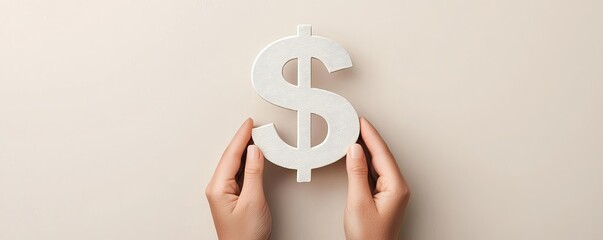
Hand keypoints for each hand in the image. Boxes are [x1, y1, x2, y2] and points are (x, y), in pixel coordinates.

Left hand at [205, 118, 271, 239]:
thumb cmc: (245, 235)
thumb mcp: (253, 201)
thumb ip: (254, 173)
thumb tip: (255, 151)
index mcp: (218, 188)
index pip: (230, 155)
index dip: (241, 137)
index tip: (249, 124)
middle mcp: (217, 189)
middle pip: (230, 157)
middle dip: (241, 140)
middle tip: (254, 126)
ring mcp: (224, 193)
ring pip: (234, 164)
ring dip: (244, 150)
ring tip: (254, 136)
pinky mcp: (232, 197)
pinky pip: (238, 173)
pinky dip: (246, 162)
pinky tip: (252, 157)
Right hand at [344, 118, 410, 239]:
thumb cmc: (369, 237)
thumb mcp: (358, 202)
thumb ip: (356, 173)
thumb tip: (354, 150)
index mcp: (396, 187)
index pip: (382, 153)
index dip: (370, 135)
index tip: (361, 121)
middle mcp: (398, 187)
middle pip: (382, 156)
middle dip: (369, 138)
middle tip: (355, 123)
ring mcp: (392, 192)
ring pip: (379, 163)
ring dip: (367, 149)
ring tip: (354, 135)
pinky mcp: (385, 196)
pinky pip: (376, 172)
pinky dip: (366, 161)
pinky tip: (358, 156)